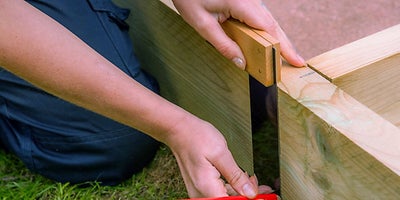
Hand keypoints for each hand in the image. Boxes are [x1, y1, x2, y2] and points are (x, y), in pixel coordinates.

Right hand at [163, 114, 268, 197]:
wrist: (179, 130)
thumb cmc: (197, 137)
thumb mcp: (221, 154)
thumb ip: (236, 176)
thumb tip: (250, 193)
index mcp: (207, 189)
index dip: (250, 199)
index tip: (265, 195)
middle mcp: (201, 195)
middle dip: (247, 195)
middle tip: (265, 188)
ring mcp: (199, 192)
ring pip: (225, 197)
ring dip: (240, 192)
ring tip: (253, 181)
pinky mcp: (199, 186)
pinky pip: (218, 192)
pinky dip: (231, 187)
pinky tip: (241, 181)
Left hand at [172, 0, 305, 67]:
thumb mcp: (202, 24)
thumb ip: (222, 44)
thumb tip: (241, 62)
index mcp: (240, 2)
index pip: (266, 27)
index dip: (280, 46)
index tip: (292, 60)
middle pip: (272, 24)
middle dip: (285, 44)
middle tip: (297, 62)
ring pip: (267, 20)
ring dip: (277, 38)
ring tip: (287, 56)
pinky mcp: (244, 1)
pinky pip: (259, 17)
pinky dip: (266, 31)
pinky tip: (270, 43)